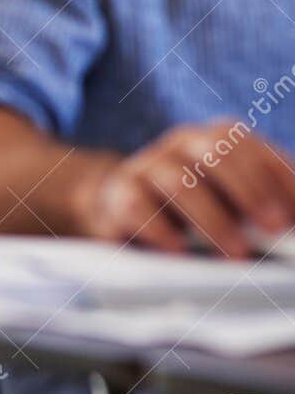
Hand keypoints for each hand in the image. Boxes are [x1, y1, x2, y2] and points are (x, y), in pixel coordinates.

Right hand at [71, 121, 294, 257]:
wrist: (124, 208)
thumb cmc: (194, 209)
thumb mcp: (232, 201)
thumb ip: (260, 208)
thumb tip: (290, 227)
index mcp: (216, 139)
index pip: (248, 145)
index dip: (277, 177)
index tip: (294, 216)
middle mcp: (181, 144)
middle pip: (216, 152)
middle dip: (250, 191)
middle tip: (274, 228)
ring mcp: (145, 166)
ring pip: (179, 182)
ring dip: (213, 220)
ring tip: (236, 254)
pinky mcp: (117, 194)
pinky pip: (138, 207)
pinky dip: (163, 231)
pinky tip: (182, 253)